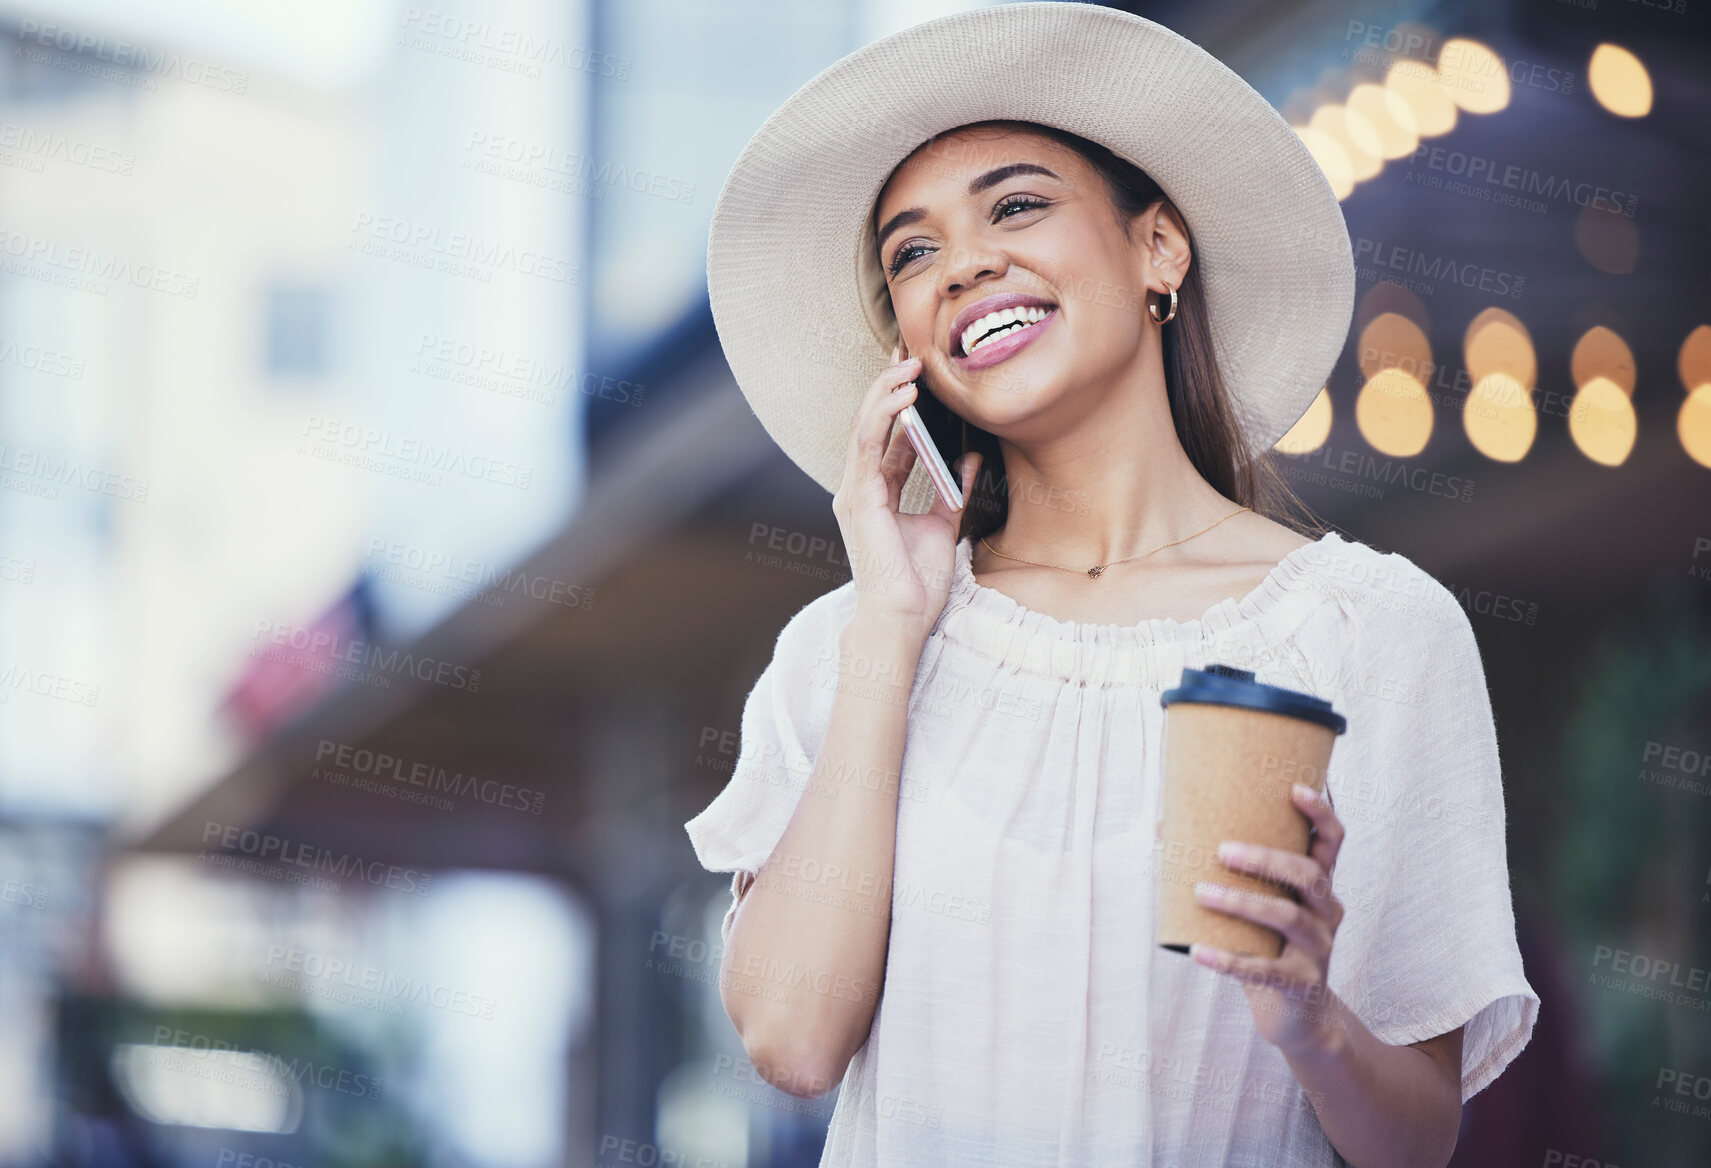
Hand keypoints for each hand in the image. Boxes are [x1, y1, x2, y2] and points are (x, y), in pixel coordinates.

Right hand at [833, 339, 980, 643]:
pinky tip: (905, 394)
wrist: (902, 618)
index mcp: (876, 493)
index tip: (919, 371)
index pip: (886, 435)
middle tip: (910, 351)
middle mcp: (860, 487)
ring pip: (865, 426)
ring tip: (910, 363)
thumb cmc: (917, 584)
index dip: (900, 402)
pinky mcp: (859, 497)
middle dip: (889, 384)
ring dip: (887, 391)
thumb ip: (953, 490)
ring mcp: (855, 491)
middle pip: (871, 422)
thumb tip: (971, 458)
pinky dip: (884, 415)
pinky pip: (868, 445)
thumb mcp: (944, 525)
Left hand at [1189, 783, 1347, 1056]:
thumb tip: (1163, 826)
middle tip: (1222, 850)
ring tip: (1201, 892)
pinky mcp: (1302, 984)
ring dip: (1242, 901)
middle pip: (1308, 874)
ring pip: (1287, 917)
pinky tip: (1195, 952)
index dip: (1319, 813)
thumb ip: (1221, 872)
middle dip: (1266, 858)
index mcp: (1318, 887)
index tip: (1294, 788)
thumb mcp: (1253, 907)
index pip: (1332, 842)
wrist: (1296, 1016)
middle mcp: (1327, 913)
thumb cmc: (1267, 947)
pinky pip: (1264, 970)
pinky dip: (1227, 960)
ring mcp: (1319, 950)